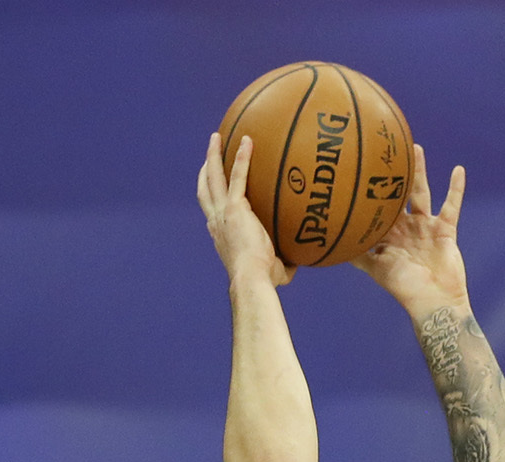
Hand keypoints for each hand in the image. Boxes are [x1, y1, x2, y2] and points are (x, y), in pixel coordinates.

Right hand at [199, 132, 290, 287]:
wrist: (252, 279)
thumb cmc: (262, 281)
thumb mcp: (273, 271)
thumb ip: (283, 264)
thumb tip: (299, 263)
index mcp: (220, 234)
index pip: (211, 210)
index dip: (210, 196)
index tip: (213, 184)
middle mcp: (216, 221)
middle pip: (205, 188)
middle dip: (206, 168)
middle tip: (210, 153)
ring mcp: (223, 212)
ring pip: (213, 177)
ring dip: (214, 155)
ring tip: (217, 137)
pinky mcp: (235, 207)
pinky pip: (238, 176)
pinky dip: (242, 158)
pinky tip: (248, 141)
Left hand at [352, 145, 468, 314]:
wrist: (433, 301)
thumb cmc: (404, 288)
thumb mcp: (375, 269)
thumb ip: (357, 254)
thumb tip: (330, 244)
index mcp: (388, 235)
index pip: (376, 208)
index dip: (368, 192)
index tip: (357, 170)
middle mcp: (405, 228)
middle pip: (397, 195)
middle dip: (391, 174)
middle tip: (382, 149)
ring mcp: (425, 227)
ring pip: (421, 193)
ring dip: (419, 171)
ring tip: (414, 148)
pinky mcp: (445, 229)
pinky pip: (451, 205)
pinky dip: (456, 189)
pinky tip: (458, 169)